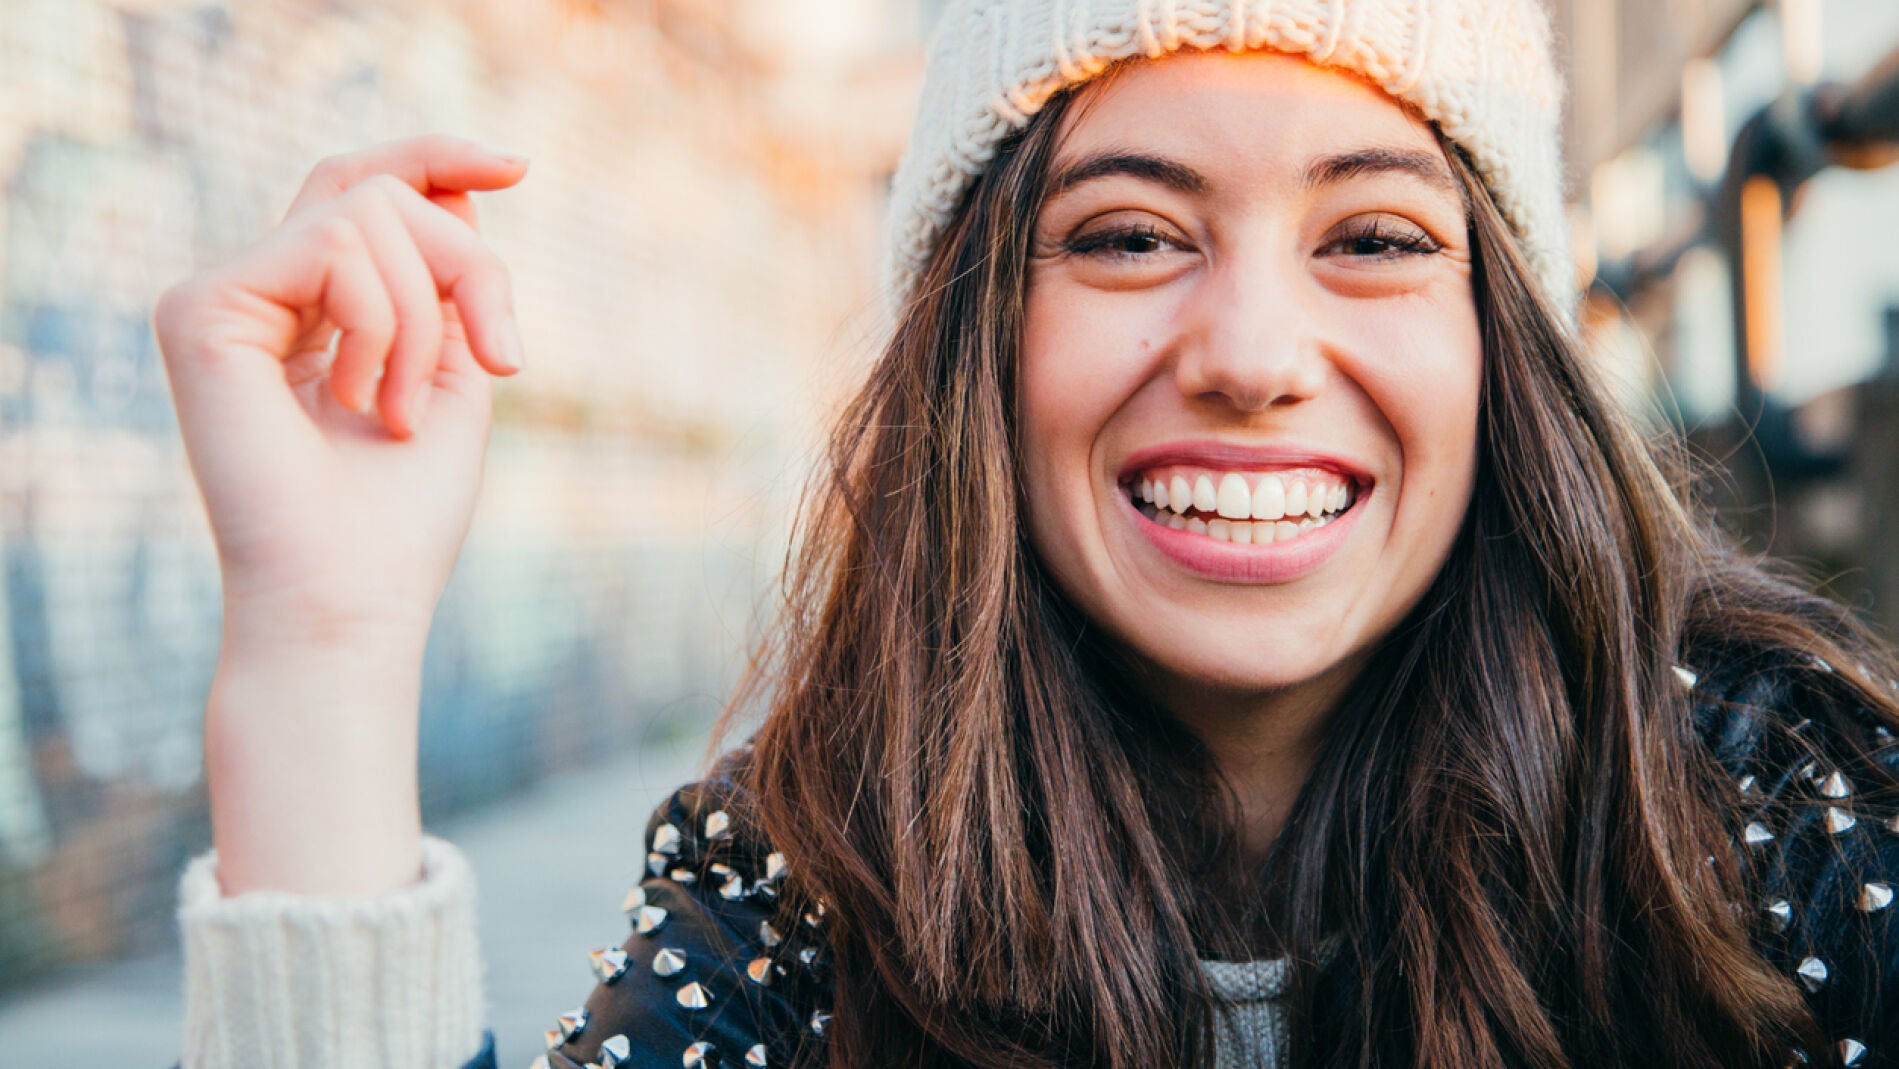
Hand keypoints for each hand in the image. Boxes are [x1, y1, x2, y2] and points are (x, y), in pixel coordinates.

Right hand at [154, 134, 527, 644]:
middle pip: (377, 190)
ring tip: (403, 412)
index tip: (517, 166)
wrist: (349, 596)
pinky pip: (333, 243)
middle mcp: (260, 297)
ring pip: (365, 211)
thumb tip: (456, 186)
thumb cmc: (402, 514)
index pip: (363, 192)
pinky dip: (383, 323)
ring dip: (426, 317)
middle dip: (466, 261)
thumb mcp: (455, 372)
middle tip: (499, 357)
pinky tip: (364, 402)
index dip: (436, 160)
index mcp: (313, 311)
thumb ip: (448, 280)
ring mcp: (223, 298)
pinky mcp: (200, 308)